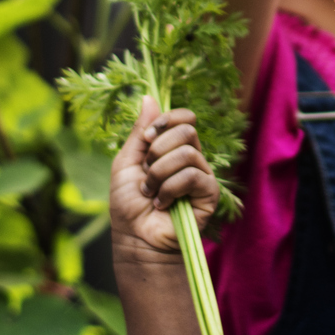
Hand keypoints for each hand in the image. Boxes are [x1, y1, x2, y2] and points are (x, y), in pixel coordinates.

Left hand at [108, 98, 219, 255]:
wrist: (135, 238)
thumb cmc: (128, 204)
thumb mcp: (126, 162)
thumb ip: (139, 132)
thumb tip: (149, 96)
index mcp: (172, 148)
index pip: (184, 118)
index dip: (167, 120)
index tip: (146, 138)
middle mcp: (191, 158)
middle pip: (188, 130)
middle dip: (159, 149)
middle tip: (146, 171)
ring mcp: (202, 176)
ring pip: (188, 153)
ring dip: (159, 173)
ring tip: (150, 192)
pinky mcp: (209, 194)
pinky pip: (192, 176)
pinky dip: (169, 189)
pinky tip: (162, 203)